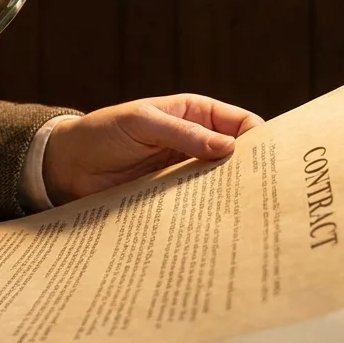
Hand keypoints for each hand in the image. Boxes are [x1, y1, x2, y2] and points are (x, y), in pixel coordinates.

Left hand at [42, 94, 262, 204]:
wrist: (67, 165)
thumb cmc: (103, 132)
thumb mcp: (142, 122)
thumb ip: (183, 133)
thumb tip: (229, 147)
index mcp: (196, 114)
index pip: (242, 124)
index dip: (262, 140)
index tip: (276, 162)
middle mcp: (197, 143)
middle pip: (238, 158)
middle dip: (254, 173)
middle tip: (269, 195)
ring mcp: (186, 172)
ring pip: (222, 185)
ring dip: (233, 197)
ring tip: (250, 217)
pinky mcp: (173, 198)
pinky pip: (199, 206)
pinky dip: (210, 214)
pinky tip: (220, 228)